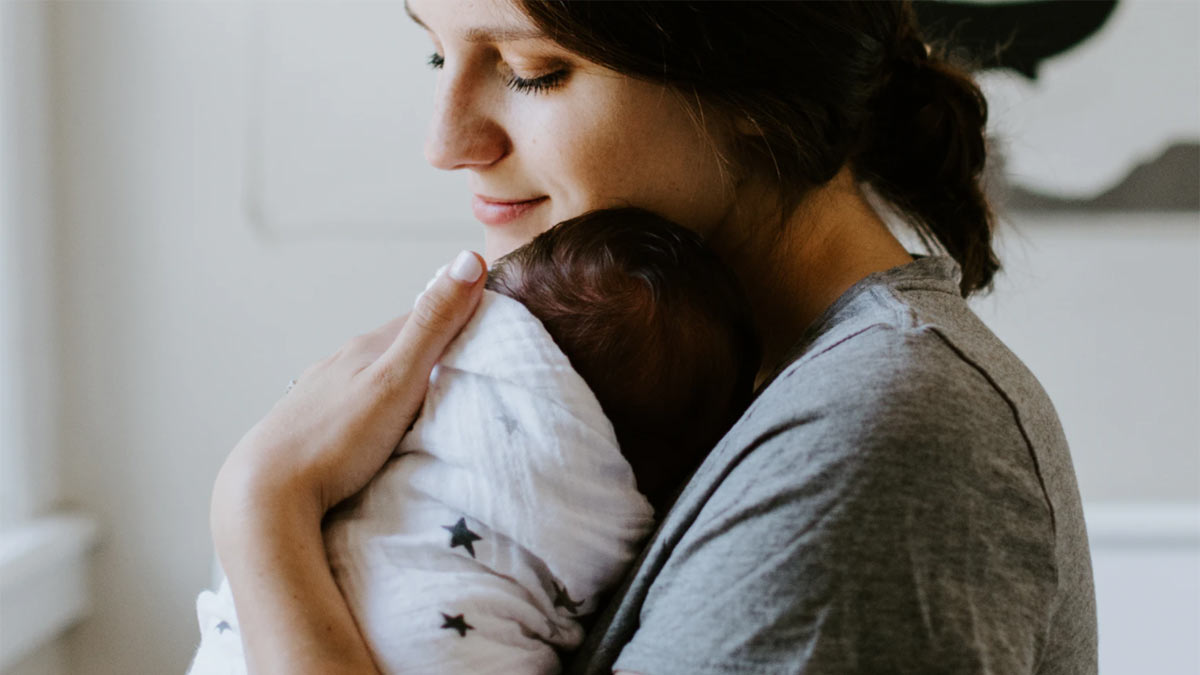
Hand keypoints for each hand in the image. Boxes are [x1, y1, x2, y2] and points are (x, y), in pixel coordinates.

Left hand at [212, 250, 486, 530]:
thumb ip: (433, 325)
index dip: (459, 316)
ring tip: (429, 402)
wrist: (264, 495)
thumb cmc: (335, 441)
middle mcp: (340, 363)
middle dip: (432, 350)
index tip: (493, 328)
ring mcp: (320, 394)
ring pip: (372, 375)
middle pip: (397, 346)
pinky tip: (378, 428)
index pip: (423, 316)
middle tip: (470, 369)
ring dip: (402, 381)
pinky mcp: (308, 426)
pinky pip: (352, 405)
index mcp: (366, 347)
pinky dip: (374, 407)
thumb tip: (469, 258)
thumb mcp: (397, 380)